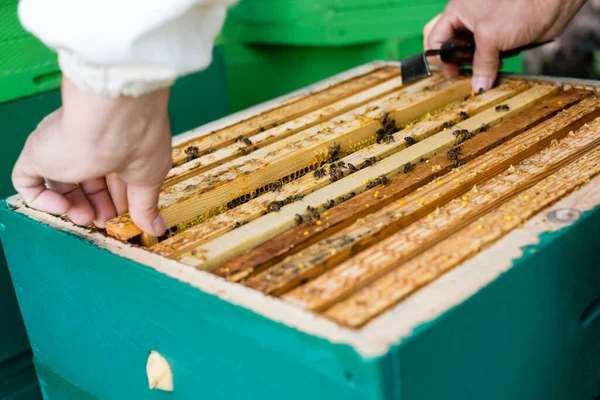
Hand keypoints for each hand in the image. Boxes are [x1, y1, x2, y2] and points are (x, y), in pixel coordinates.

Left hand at [12, 77, 171, 236]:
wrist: (111, 118)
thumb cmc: (138, 136)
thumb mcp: (149, 178)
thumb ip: (147, 206)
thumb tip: (155, 228)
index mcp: (118, 142)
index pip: (114, 176)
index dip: (118, 200)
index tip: (124, 218)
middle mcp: (89, 141)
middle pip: (87, 180)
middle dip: (97, 205)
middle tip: (104, 222)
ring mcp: (61, 147)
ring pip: (59, 182)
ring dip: (74, 206)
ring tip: (87, 219)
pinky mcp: (37, 153)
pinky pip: (27, 181)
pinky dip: (42, 200)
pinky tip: (64, 207)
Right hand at [423, 0, 586, 91]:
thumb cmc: (519, 4)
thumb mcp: (491, 36)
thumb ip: (481, 64)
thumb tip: (478, 86)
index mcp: (457, 11)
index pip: (435, 38)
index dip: (440, 59)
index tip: (452, 75)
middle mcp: (468, 18)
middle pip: (450, 45)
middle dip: (455, 62)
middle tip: (464, 76)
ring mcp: (485, 26)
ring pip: (470, 51)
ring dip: (475, 65)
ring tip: (484, 72)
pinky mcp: (501, 34)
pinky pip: (488, 54)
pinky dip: (490, 64)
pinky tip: (496, 68)